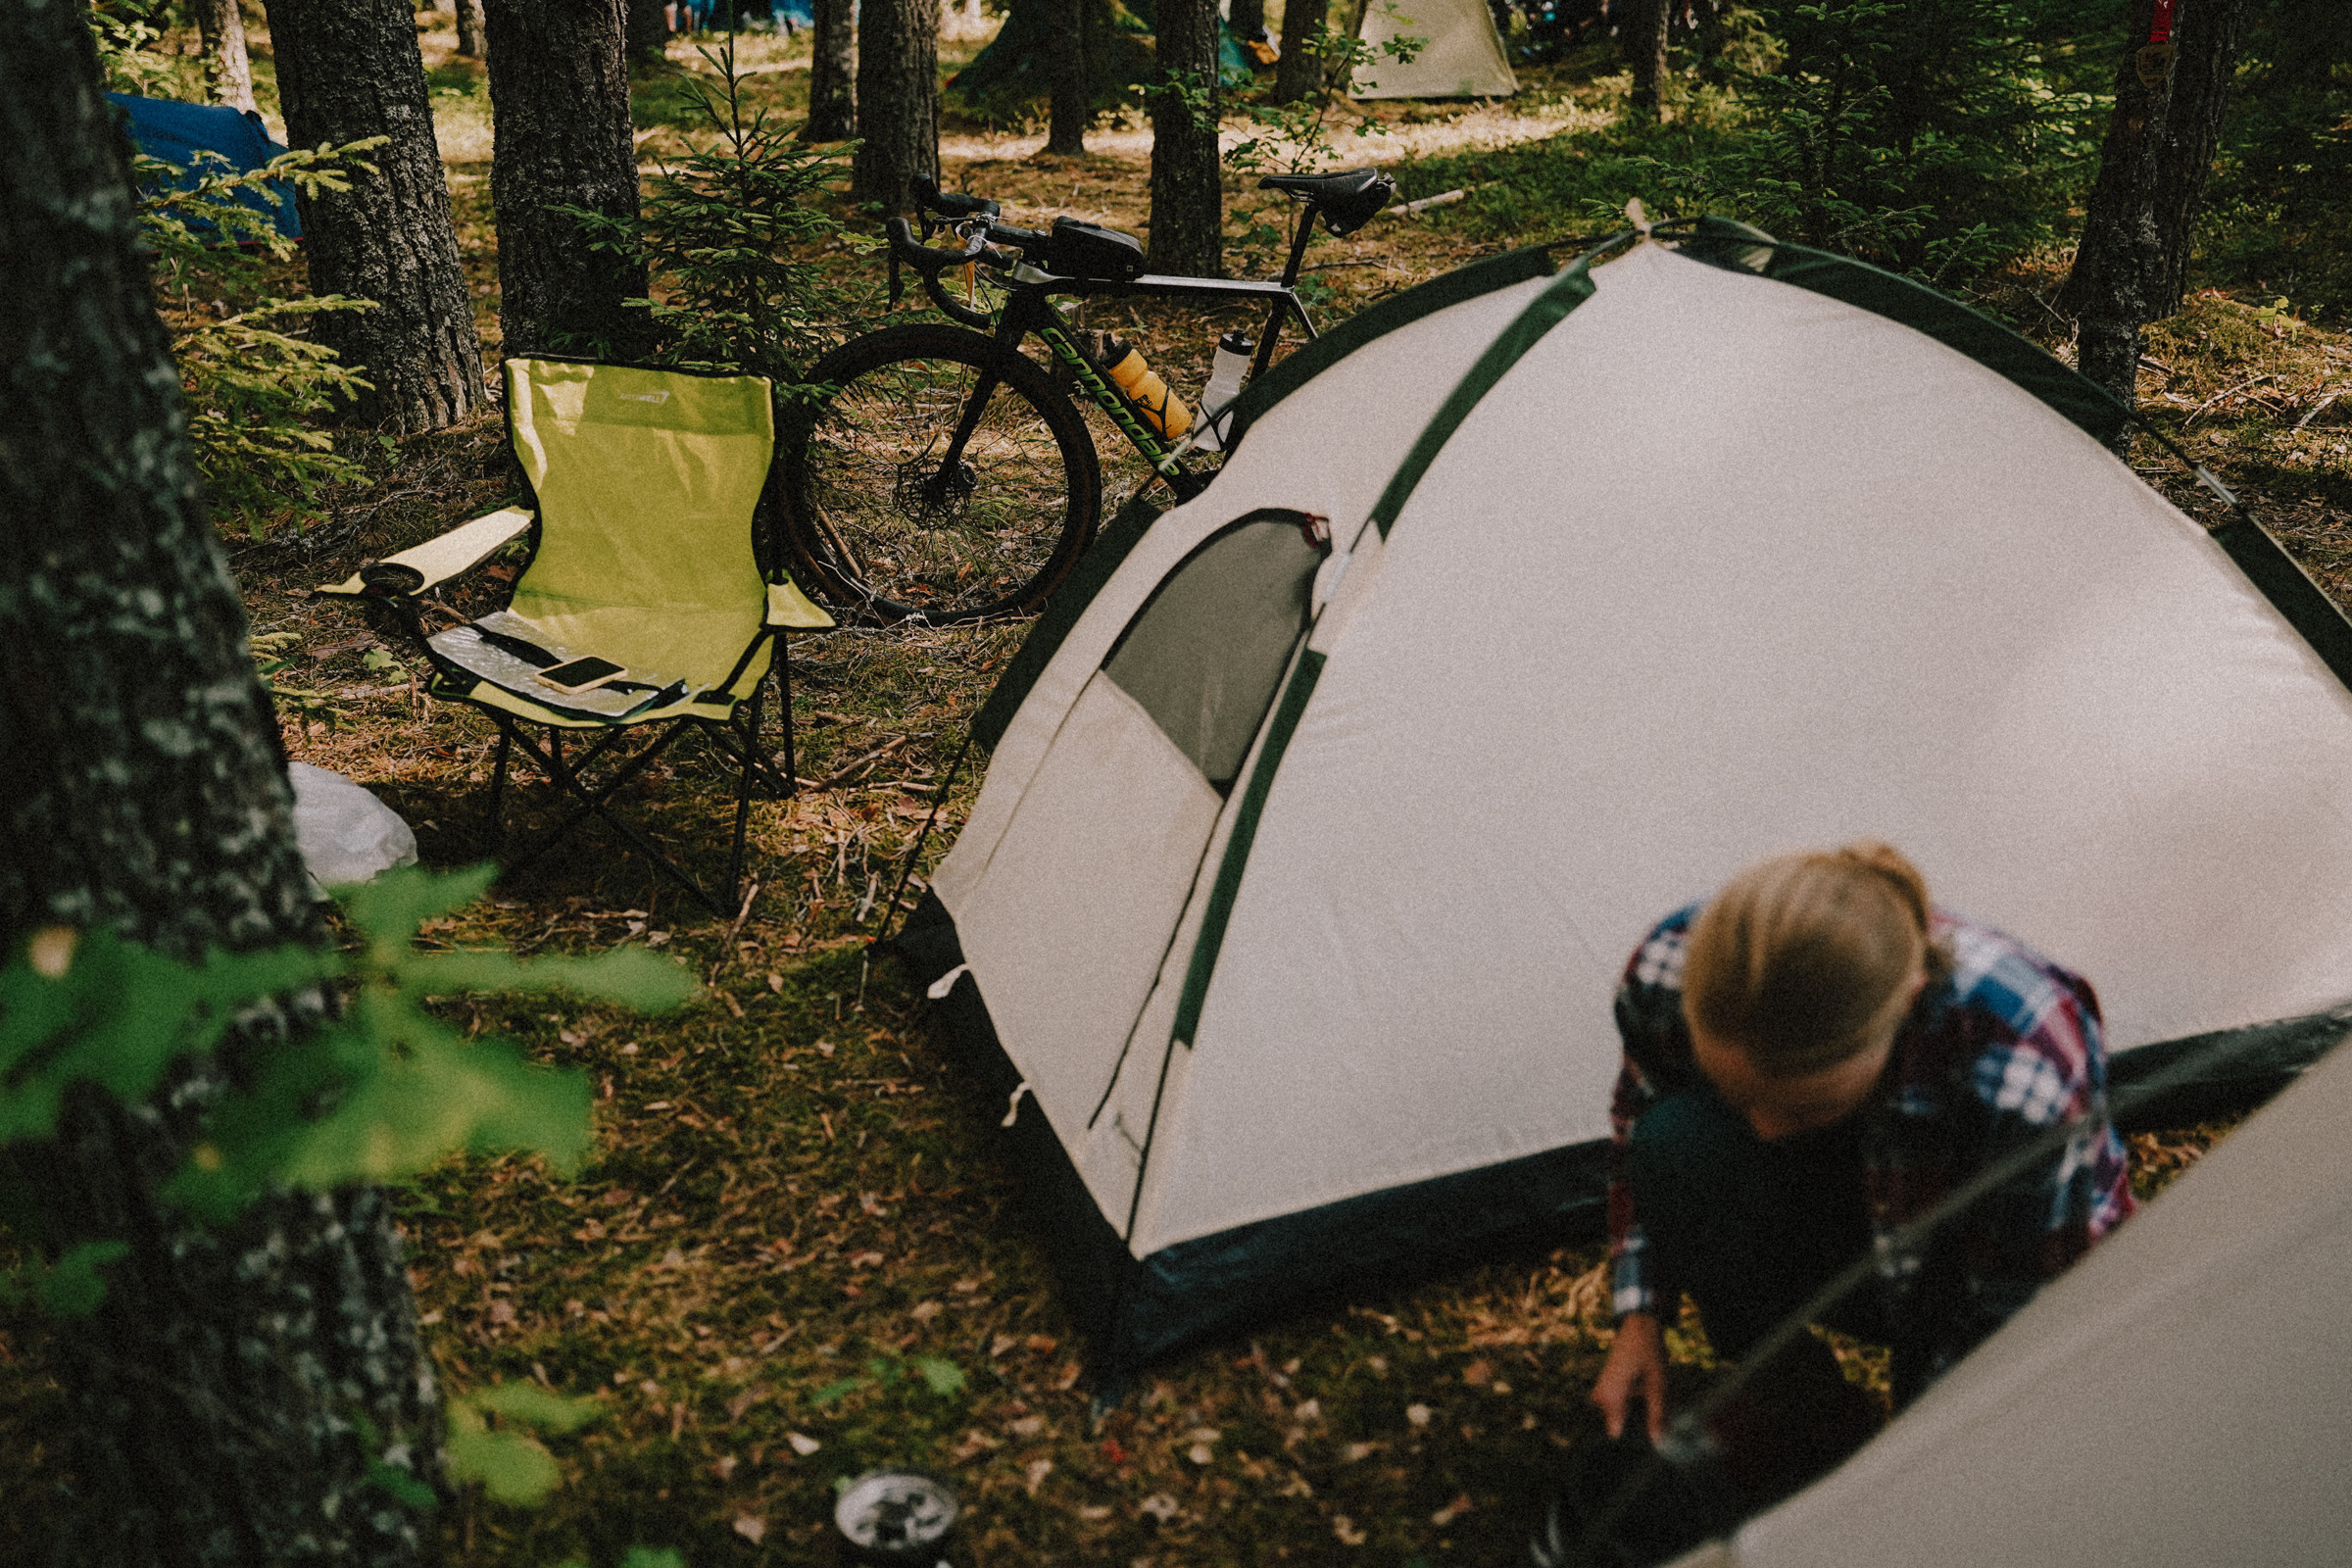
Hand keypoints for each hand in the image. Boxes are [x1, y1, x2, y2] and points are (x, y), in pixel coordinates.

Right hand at [1591, 1312, 1667, 1442]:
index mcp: (1611, 1396)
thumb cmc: (1649, 1353)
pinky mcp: (1606, 1384)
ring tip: (1649, 1398)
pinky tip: (1643, 1392)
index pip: (1615, 1432)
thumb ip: (1657, 1413)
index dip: (1631, 1439)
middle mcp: (1601, 1394)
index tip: (1645, 1440)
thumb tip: (1658, 1442)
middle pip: (1618, 1423)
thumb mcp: (1659, 1384)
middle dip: (1635, 1424)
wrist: (1638, 1325)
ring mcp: (1601, 1388)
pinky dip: (1629, 1403)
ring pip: (1617, 1413)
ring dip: (1632, 1412)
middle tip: (1654, 1413)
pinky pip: (1615, 1403)